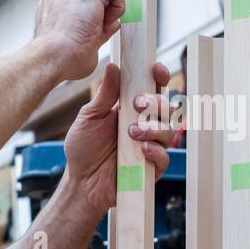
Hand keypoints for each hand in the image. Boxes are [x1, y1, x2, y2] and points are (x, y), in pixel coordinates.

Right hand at [32, 0, 126, 80]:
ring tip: (101, 25)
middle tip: (100, 25)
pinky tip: (106, 22)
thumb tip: (112, 24)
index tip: (94, 27)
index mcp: (54, 0)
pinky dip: (118, 7)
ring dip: (110, 3)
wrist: (53, 55)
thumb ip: (97, 28)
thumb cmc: (62, 56)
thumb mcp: (79, 40)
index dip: (94, 7)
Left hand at [62, 61, 174, 216]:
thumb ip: (105, 94)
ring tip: (132, 133)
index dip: (159, 77)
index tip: (156, 70)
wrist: (80, 181)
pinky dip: (156, 151)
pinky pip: (165, 157)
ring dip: (153, 128)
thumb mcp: (90, 117)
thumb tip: (113, 67)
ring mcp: (150, 146)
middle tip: (138, 105)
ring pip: (169, 131)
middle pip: (167, 107)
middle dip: (156, 103)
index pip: (153, 89)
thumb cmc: (84, 148)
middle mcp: (145, 125)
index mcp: (132, 110)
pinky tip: (142, 150)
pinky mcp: (151, 168)